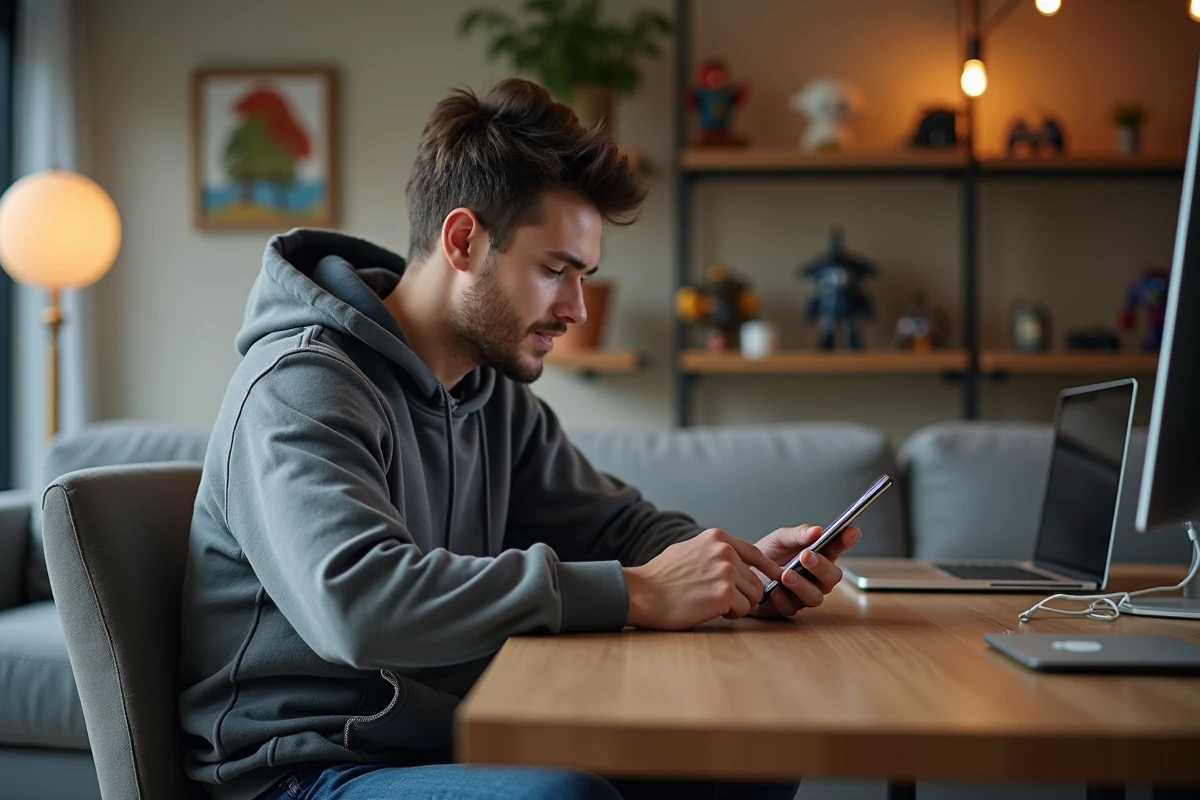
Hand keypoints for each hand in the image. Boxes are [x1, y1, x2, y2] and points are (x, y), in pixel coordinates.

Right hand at [623, 529, 784, 629]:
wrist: (643, 593)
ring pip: (752, 596)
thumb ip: (713, 551)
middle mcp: (724, 551)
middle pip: (755, 580)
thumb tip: (731, 559)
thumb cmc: (661, 577)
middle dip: (742, 594)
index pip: (754, 552)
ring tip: (712, 604)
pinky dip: (730, 614)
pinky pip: (742, 609)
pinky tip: (710, 610)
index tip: (778, 576)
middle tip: (719, 600)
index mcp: (717, 538)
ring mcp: (725, 571)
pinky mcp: (724, 593)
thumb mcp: (689, 549)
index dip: (768, 568)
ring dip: (737, 605)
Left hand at [748, 524, 860, 618]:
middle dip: (822, 567)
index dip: (847, 541)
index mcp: (819, 556)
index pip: (838, 548)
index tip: (852, 532)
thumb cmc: (766, 554)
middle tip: (807, 556)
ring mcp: (804, 595)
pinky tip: (774, 590)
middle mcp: (816, 578)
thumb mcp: (780, 539)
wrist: (741, 571)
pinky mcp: (788, 608)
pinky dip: (782, 598)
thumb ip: (798, 534)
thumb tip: (817, 531)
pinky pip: (791, 608)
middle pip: (833, 577)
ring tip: (787, 574)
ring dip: (802, 585)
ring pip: (815, 597)